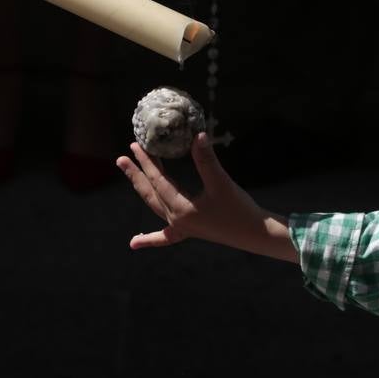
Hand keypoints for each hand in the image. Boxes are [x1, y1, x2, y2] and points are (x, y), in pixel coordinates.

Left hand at [117, 133, 295, 259]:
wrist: (255, 234)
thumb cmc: (239, 209)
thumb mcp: (221, 183)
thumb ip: (207, 160)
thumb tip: (197, 135)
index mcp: (180, 209)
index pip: (158, 181)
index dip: (147, 162)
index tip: (135, 146)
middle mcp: (176, 220)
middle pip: (149, 193)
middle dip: (136, 175)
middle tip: (122, 158)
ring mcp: (182, 227)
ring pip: (154, 206)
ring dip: (141, 190)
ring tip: (129, 175)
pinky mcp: (190, 231)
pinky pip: (165, 237)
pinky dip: (149, 239)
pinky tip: (134, 243)